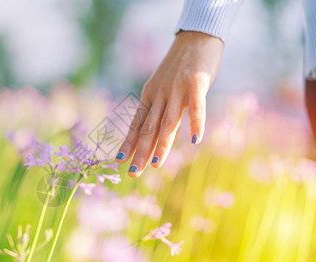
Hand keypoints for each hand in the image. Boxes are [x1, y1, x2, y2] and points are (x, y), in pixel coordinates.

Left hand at [115, 31, 223, 177]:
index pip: (137, 124)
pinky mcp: (196, 83)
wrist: (196, 35)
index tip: (119, 160)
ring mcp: (177, 89)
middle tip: (132, 173)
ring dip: (162, 145)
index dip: (128, 143)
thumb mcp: (165, 86)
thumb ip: (163, 108)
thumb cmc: (181, 65)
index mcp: (150, 95)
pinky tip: (194, 140)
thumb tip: (164, 134)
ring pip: (168, 122)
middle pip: (149, 128)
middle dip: (140, 152)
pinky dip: (196, 123)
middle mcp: (160, 95)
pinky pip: (196, 107)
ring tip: (156, 165)